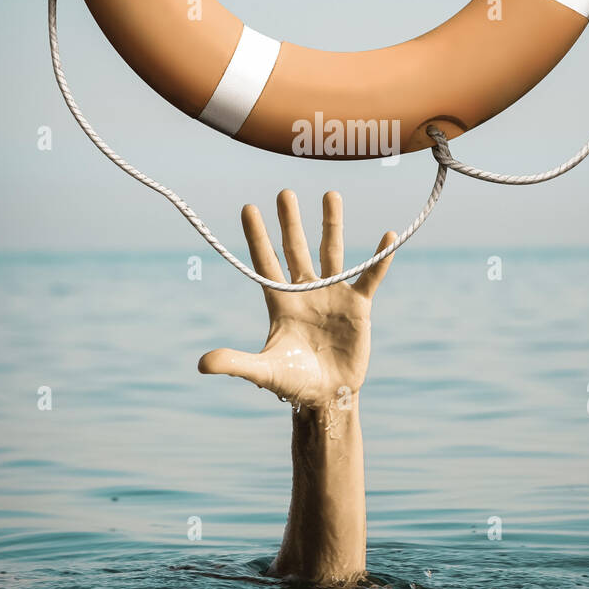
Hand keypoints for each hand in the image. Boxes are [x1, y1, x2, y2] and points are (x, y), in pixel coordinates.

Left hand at [198, 190, 394, 408]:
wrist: (328, 396)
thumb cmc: (293, 383)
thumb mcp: (263, 371)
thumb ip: (235, 363)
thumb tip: (200, 364)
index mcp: (280, 302)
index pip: (265, 262)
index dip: (257, 236)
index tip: (248, 207)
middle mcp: (305, 292)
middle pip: (295, 249)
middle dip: (290, 221)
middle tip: (284, 192)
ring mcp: (332, 295)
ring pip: (331, 252)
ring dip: (331, 224)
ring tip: (330, 194)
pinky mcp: (358, 306)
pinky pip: (370, 276)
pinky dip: (380, 258)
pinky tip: (388, 236)